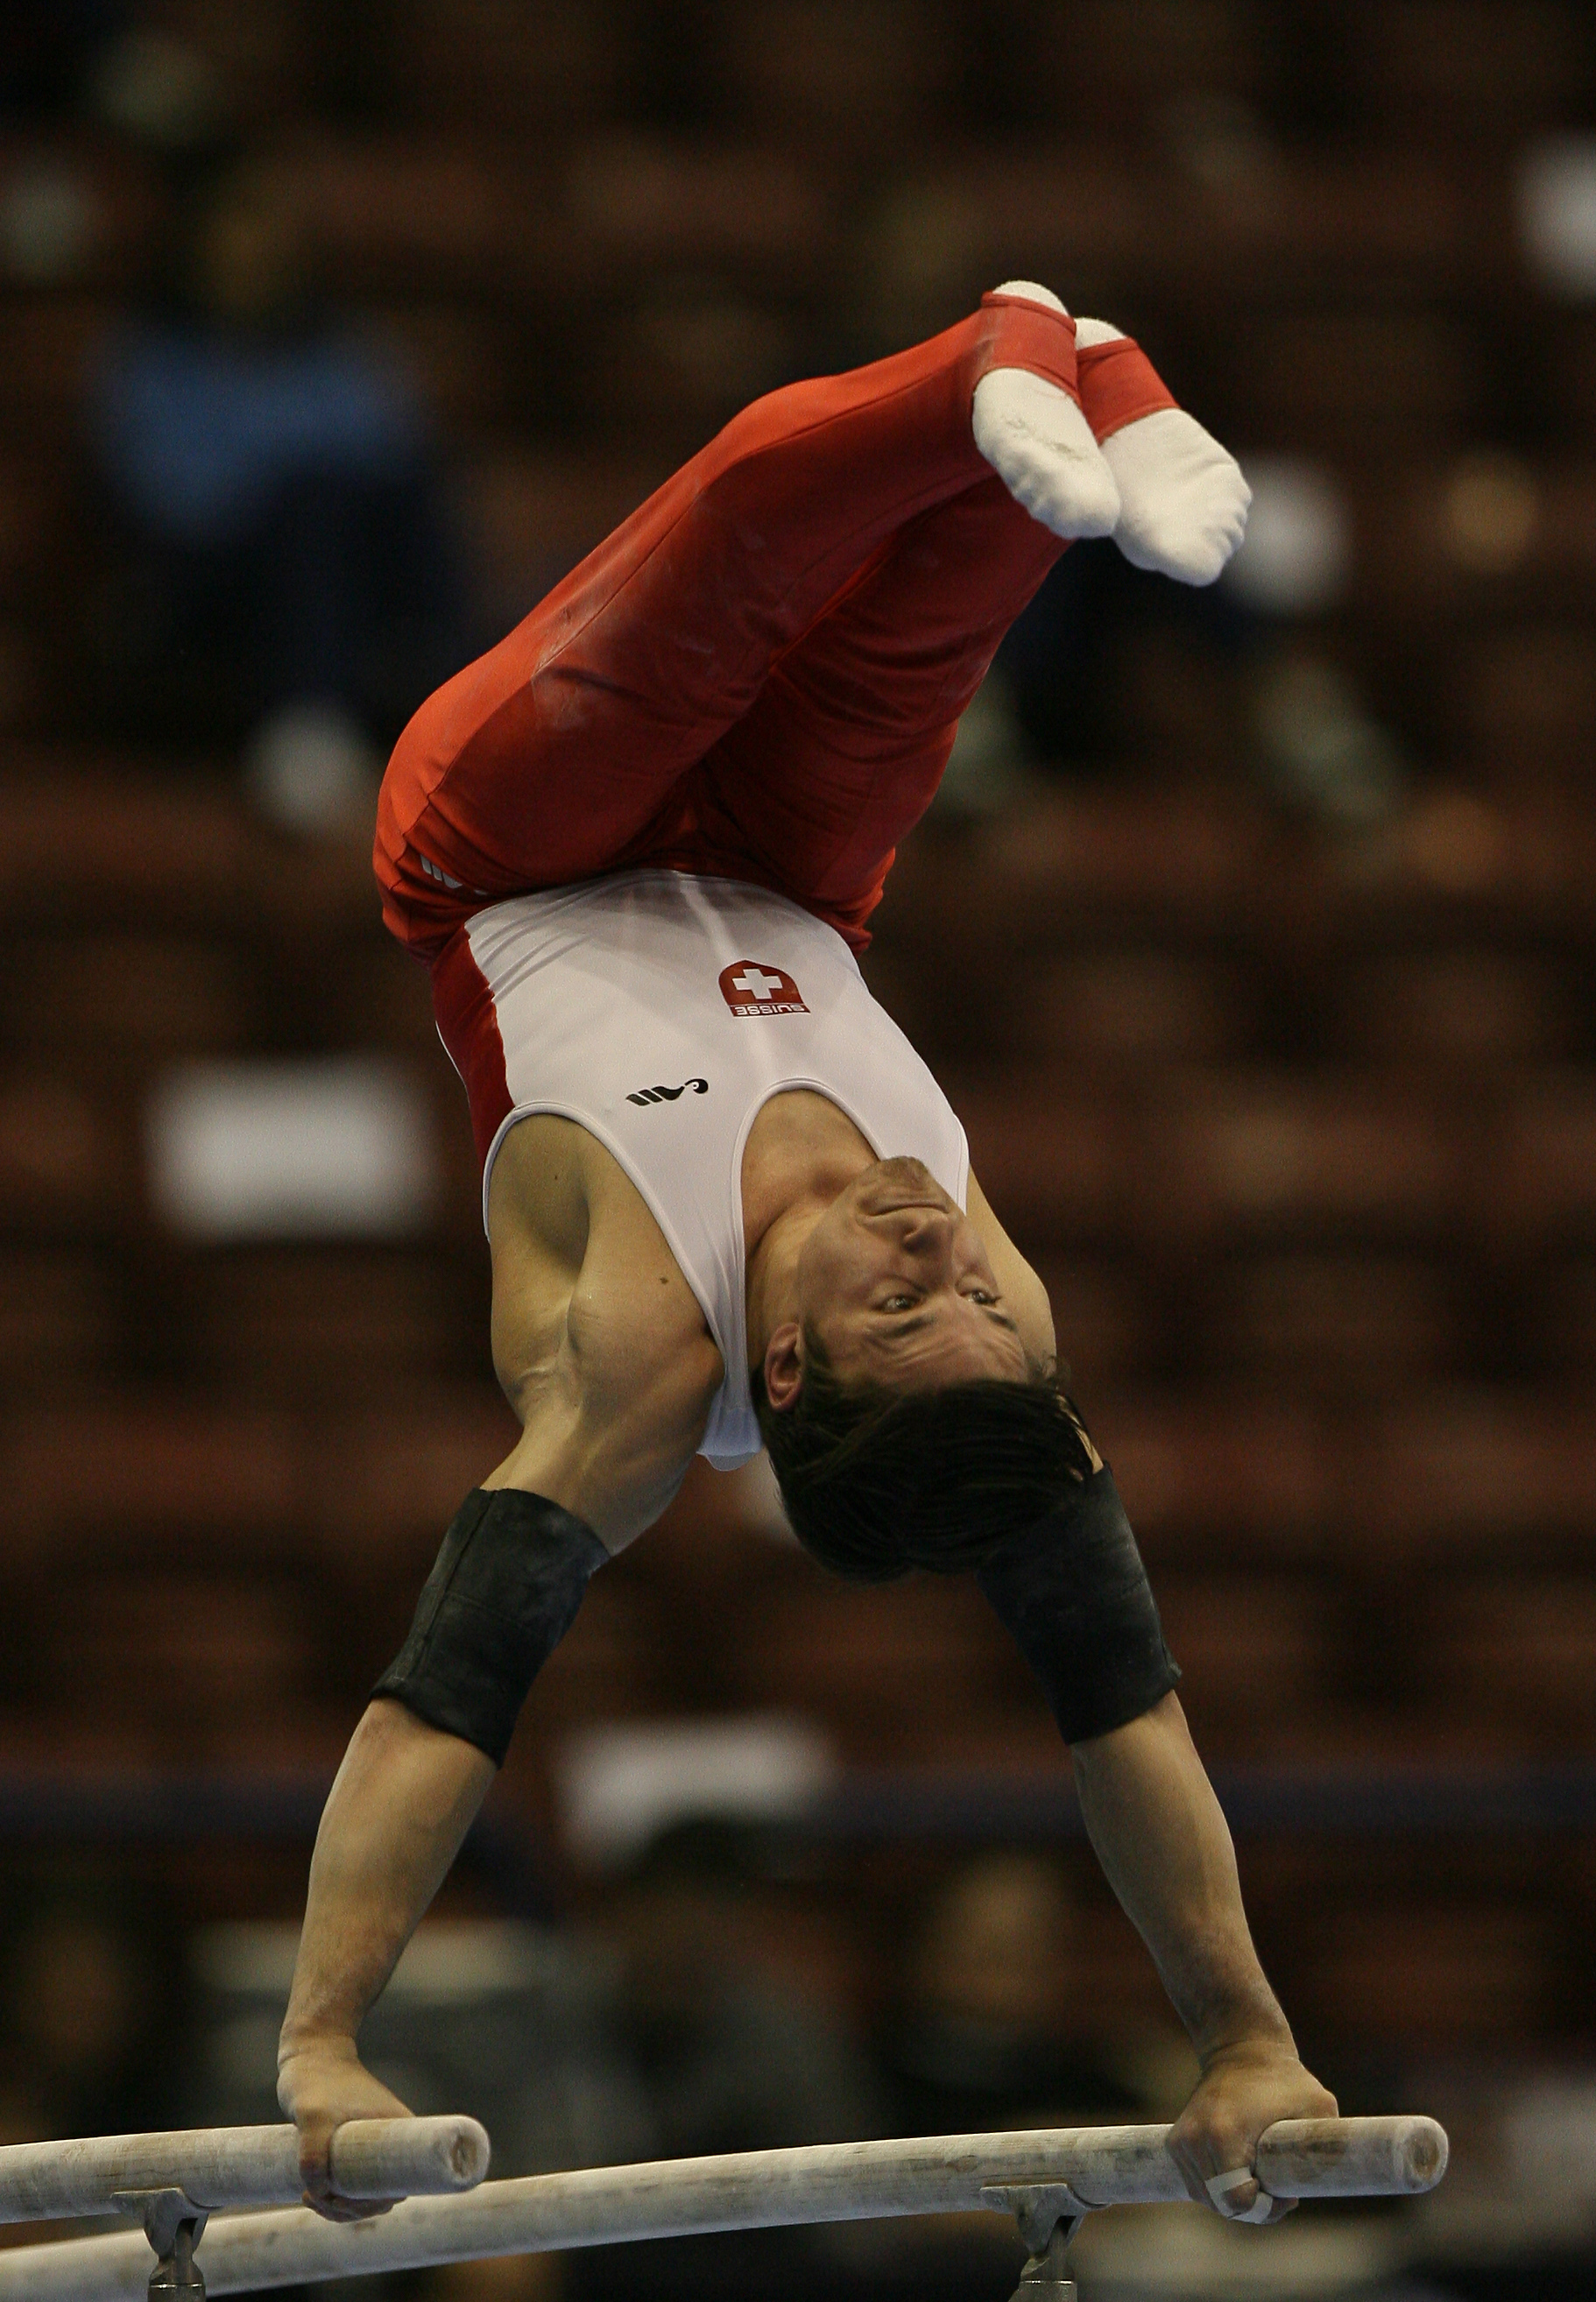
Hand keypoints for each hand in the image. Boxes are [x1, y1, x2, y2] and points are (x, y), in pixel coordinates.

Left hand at [277, 2036, 413, 2221]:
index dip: (368, 2206)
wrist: (311, 2053)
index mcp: (401, 2132)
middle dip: (349, 2210)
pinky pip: (354, 2183)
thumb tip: (320, 2192)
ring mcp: (375, 2144)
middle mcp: (394, 2140)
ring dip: (339, 2207)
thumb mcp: (312, 2116)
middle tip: (314, 2199)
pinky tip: (310, 2191)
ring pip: (365, 2194)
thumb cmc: (316, 2080)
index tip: (336, 2200)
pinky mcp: (357, 2147)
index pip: (397, 2188)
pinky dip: (334, 2196)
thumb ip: (313, 2154)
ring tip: (308, 2195)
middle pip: (381, 2197)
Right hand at [1167, 2039, 1337, 2224]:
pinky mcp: (1176, 2143)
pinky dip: (1218, 2187)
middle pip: (1222, 2206)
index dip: (1267, 2207)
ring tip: (1259, 2173)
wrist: (1241, 2049)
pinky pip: (1197, 2186)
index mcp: (1224, 2135)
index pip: (1238, 2202)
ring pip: (1207, 2199)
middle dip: (1253, 2206)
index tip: (1286, 2192)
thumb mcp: (1318, 2105)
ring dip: (1234, 2198)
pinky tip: (1240, 2168)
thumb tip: (1347, 2176)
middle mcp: (1194, 2141)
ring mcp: (1181, 2143)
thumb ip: (1330, 2142)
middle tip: (1278, 2184)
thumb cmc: (1285, 2080)